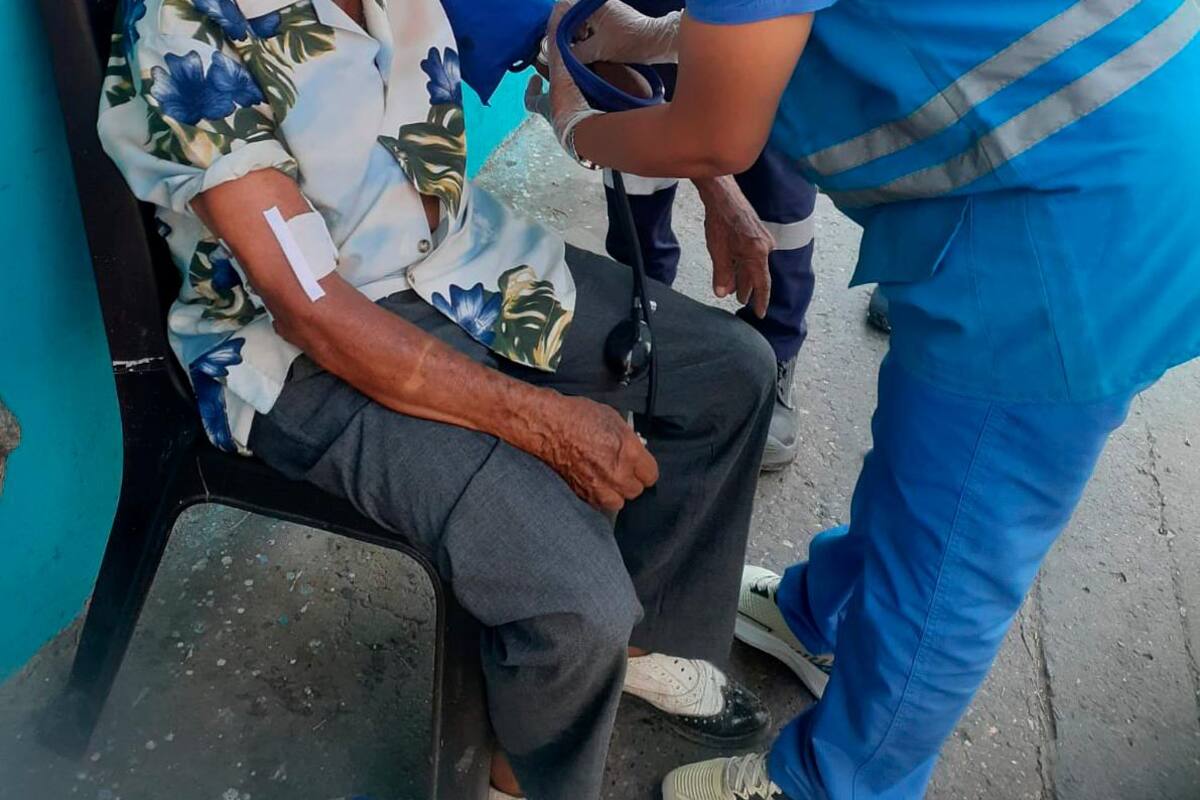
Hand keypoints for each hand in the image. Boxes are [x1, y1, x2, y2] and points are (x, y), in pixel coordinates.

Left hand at [526, 3, 602, 161]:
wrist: (594, 133)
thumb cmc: (572, 104)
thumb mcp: (562, 67)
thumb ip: (558, 40)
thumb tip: (556, 11)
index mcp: (548, 107)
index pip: (531, 101)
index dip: (530, 90)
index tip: (533, 79)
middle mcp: (560, 122)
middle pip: (554, 105)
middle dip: (560, 91)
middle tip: (570, 74)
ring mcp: (578, 131)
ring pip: (575, 113)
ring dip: (581, 100)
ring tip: (594, 82)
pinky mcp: (596, 135)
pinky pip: (596, 119)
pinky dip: (601, 109)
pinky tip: (613, 98)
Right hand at [540, 394, 658, 513]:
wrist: (548, 427)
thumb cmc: (577, 417)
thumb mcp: (613, 420)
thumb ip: (630, 441)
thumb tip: (636, 450)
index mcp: (629, 453)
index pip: (651, 475)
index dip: (645, 469)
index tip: (640, 466)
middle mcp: (617, 474)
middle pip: (636, 490)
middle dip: (630, 480)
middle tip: (621, 469)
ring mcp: (599, 487)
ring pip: (619, 502)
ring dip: (616, 492)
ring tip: (608, 479)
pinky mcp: (583, 494)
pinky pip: (599, 503)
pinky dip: (599, 495)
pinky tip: (594, 481)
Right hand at [565, 0, 681, 64]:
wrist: (655, 41)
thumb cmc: (630, 42)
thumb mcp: (598, 50)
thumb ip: (575, 52)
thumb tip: (558, 56)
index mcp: (592, 3)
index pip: (563, 8)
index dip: (555, 25)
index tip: (551, 40)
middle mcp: (595, 2)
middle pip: (568, 13)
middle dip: (564, 32)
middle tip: (563, 48)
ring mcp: (602, 7)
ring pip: (578, 19)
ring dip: (574, 35)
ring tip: (575, 49)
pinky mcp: (607, 15)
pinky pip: (588, 22)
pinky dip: (583, 35)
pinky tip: (585, 47)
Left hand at [697, 176, 773, 317]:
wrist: (722, 193)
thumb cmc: (720, 219)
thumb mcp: (718, 251)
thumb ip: (722, 274)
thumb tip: (723, 294)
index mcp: (758, 253)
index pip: (762, 284)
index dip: (761, 300)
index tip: (759, 313)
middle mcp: (765, 246)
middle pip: (757, 274)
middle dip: (748, 288)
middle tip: (741, 301)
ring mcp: (763, 238)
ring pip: (754, 263)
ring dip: (744, 276)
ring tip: (737, 288)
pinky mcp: (758, 231)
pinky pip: (753, 253)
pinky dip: (744, 263)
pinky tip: (735, 267)